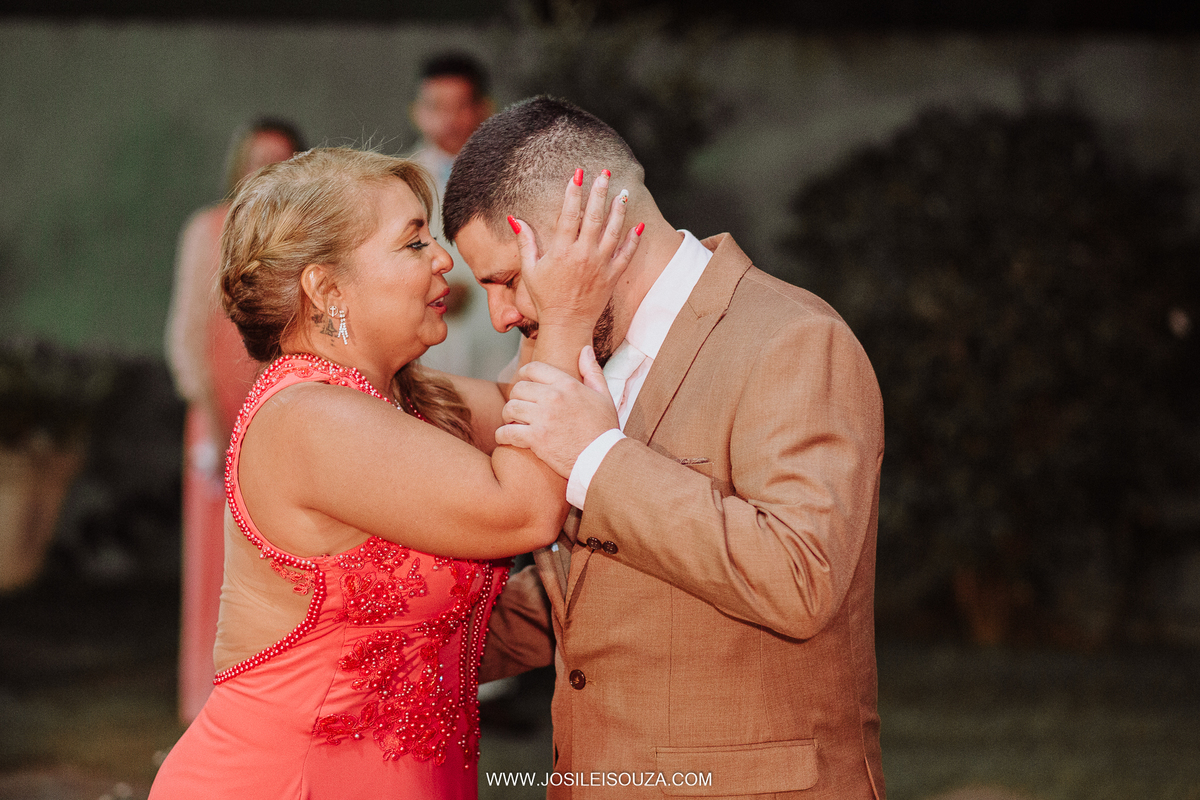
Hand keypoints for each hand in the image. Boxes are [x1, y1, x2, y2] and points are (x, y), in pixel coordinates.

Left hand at [496, 346, 617, 477]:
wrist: (602, 458)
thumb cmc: (604, 429)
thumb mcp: (604, 396)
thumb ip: (592, 371)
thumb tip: (585, 351)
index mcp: (567, 385)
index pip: (534, 369)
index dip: (524, 375)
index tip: (522, 383)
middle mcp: (553, 397)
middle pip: (518, 389)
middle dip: (515, 398)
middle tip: (518, 407)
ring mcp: (543, 418)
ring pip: (510, 408)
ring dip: (507, 416)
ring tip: (511, 422)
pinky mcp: (536, 439)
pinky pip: (508, 432)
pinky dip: (502, 435)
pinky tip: (504, 437)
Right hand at [511, 169, 641, 330]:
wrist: (567, 326)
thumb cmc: (545, 298)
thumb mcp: (530, 270)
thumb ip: (525, 242)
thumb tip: (514, 218)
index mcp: (561, 251)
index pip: (569, 214)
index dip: (574, 192)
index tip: (578, 174)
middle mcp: (583, 255)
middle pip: (594, 217)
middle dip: (599, 192)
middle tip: (605, 173)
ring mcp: (600, 266)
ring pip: (613, 231)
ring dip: (619, 209)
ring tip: (622, 191)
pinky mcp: (612, 276)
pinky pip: (626, 255)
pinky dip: (633, 240)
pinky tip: (638, 225)